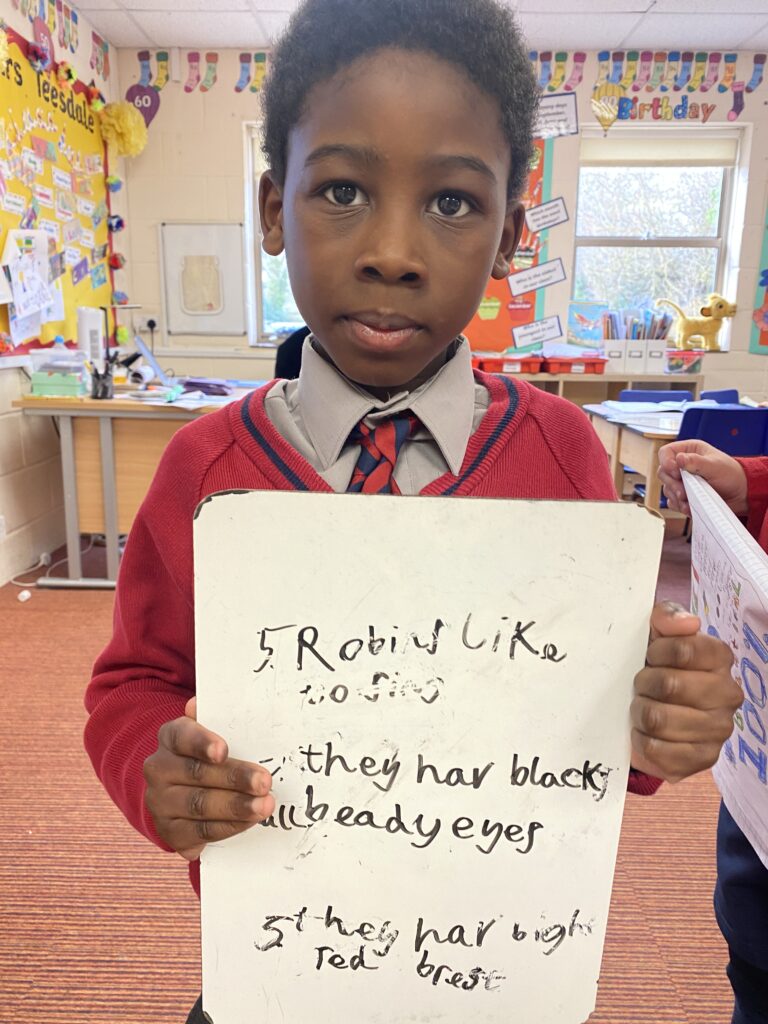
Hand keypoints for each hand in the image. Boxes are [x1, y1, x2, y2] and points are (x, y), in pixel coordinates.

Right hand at [143, 697, 274, 859]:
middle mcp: (159, 769)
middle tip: (264, 782)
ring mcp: (160, 803)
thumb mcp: (210, 733)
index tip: (223, 750)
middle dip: (235, 778)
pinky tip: (249, 821)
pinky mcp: (170, 831)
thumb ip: (214, 718)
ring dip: (236, 806)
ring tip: (264, 805)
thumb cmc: (205, 756)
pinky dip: (228, 827)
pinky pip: (201, 832)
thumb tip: (198, 703)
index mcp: (170, 738)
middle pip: (197, 773)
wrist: (177, 793)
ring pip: (200, 805)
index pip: (182, 736)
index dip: (202, 743)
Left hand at [631, 602, 740, 783]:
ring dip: (640, 712)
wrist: (644, 711)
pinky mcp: (702, 760)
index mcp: (720, 658)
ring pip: (659, 719)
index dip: (656, 652)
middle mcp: (728, 694)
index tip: (650, 656)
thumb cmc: (653, 666)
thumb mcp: (654, 633)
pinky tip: (645, 733)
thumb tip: (688, 622)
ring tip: (643, 708)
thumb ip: (667, 617)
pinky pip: (656, 749)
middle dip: (644, 684)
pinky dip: (641, 740)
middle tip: (644, 686)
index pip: (683, 649)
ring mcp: (718, 730)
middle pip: (669, 685)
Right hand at [658, 439, 747, 516]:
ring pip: (667, 488)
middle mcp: (683, 465)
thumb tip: (679, 459)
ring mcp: (682, 481)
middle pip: (663, 472)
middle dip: (672, 484)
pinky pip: (672, 501)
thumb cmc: (732, 475)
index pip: (666, 453)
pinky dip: (679, 505)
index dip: (666, 462)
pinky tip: (689, 507)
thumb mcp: (715, 466)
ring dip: (676, 497)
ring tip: (689, 501)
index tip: (676, 472)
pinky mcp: (684, 496)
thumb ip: (696, 461)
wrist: (741, 495)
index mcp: (689, 451)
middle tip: (683, 492)